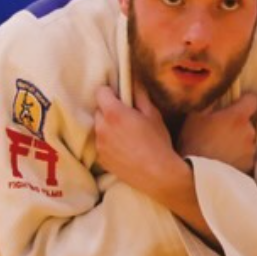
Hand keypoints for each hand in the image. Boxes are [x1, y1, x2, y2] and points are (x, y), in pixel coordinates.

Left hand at [94, 85, 187, 199]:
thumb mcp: (153, 114)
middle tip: (126, 117)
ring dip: (108, 127)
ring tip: (126, 135)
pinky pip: (101, 143)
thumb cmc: (158, 142)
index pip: (100, 92)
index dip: (110, 92)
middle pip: (99, 110)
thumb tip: (133, 81)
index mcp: (114, 113)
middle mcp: (102, 127)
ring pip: (99, 128)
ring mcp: (99, 144)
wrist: (158, 174)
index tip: (120, 97)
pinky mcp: (101, 159)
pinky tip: (124, 149)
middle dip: (109, 110)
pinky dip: (108, 142)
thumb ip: (140, 95)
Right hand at [178, 93, 256, 172]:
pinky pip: (246, 156)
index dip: (244, 101)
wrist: (196, 175)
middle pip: (248, 122)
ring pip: (247, 139)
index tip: (234, 105)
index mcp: (237, 117)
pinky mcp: (250, 166)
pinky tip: (224, 159)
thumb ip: (210, 101)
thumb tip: (216, 91)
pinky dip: (238, 156)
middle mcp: (249, 132)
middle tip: (220, 131)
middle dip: (237, 124)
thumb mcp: (195, 116)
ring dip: (238, 140)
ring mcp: (251, 150)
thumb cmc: (193, 142)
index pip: (253, 100)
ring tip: (220, 147)